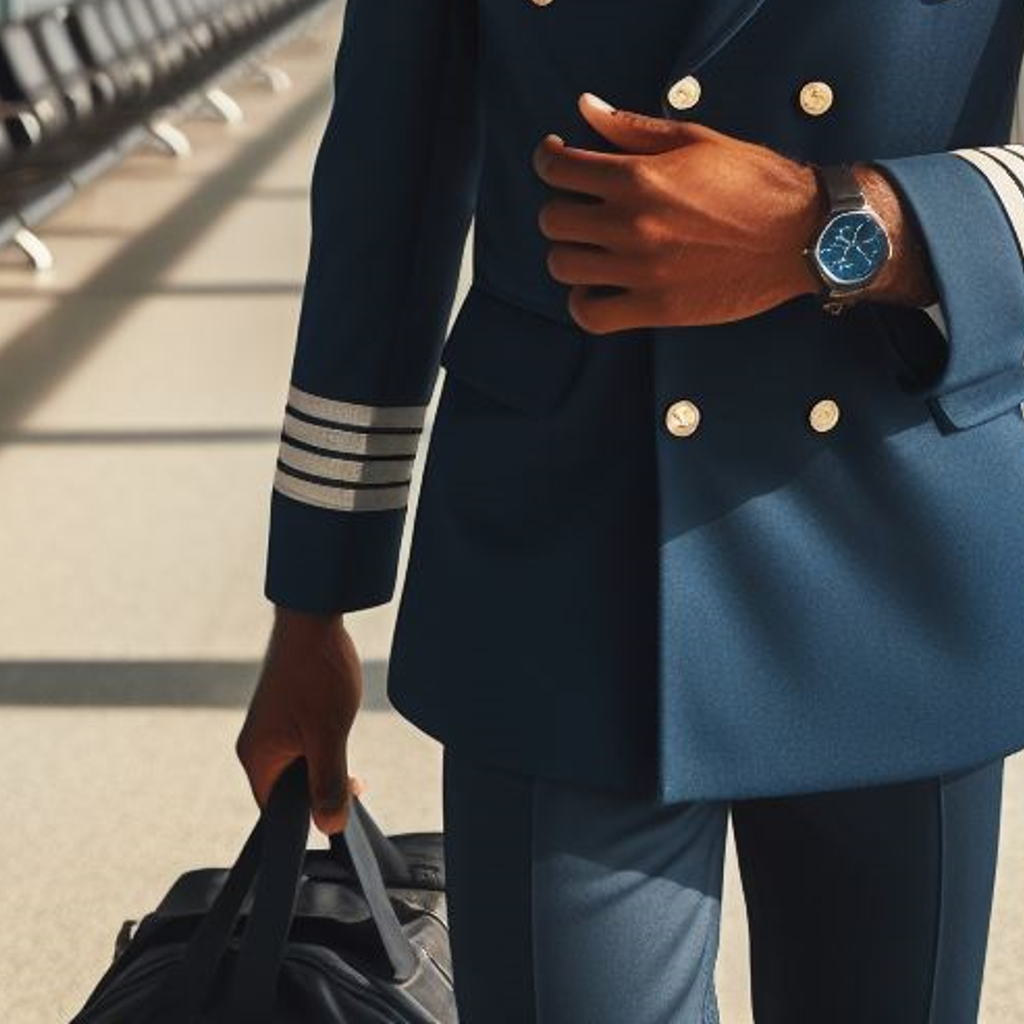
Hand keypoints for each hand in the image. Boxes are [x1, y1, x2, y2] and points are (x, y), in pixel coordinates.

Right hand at [236, 607, 364, 835]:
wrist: (312, 617)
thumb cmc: (317, 674)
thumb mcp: (329, 736)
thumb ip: (329, 783)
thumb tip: (329, 825)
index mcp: (256, 757)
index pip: (276, 813)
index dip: (307, 821)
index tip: (341, 816)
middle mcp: (255, 745)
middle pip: (288, 791)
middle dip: (321, 792)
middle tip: (357, 785)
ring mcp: (268, 727)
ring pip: (298, 766)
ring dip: (325, 768)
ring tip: (351, 756)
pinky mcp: (282, 712)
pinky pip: (301, 745)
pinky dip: (323, 749)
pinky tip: (342, 735)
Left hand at [533, 92, 823, 332]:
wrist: (802, 235)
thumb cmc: (754, 183)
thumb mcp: (695, 140)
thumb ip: (631, 129)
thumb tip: (585, 109)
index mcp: (639, 177)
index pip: (558, 170)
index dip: (549, 162)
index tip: (557, 163)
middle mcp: (632, 224)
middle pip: (553, 221)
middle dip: (561, 211)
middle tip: (583, 210)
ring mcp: (641, 270)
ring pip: (564, 267)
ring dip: (571, 255)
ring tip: (592, 250)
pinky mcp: (656, 308)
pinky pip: (590, 314)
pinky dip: (584, 304)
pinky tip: (597, 290)